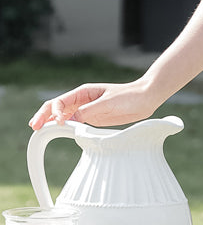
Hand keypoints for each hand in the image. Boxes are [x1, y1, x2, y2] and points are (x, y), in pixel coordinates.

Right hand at [29, 80, 158, 130]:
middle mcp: (81, 100)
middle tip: (34, 126)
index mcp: (83, 92)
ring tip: (39, 130)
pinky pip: (74, 123)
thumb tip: (72, 119)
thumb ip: (89, 111)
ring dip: (51, 122)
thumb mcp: (108, 103)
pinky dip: (64, 127)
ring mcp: (86, 110)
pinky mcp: (93, 119)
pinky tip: (58, 132)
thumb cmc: (129, 96)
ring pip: (63, 116)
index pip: (60, 101)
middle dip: (44, 115)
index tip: (60, 123)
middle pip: (56, 107)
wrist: (146, 98)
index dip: (54, 112)